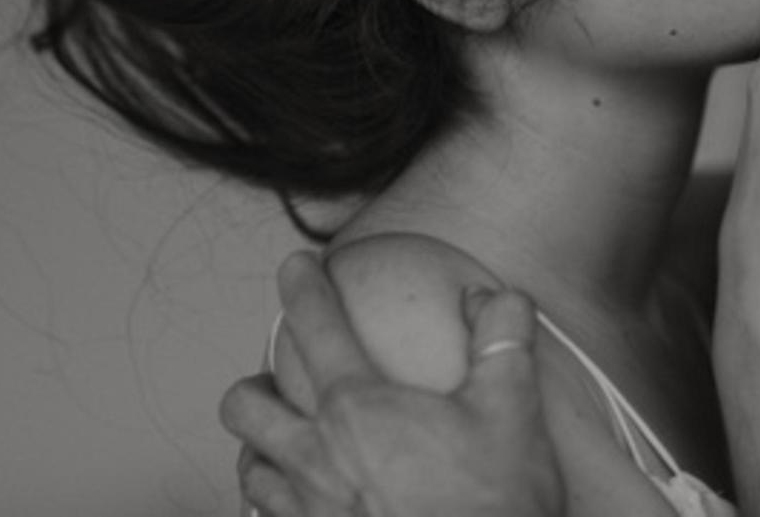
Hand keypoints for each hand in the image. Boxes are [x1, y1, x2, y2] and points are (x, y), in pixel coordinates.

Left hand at [220, 252, 564, 516]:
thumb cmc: (493, 507)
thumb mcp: (514, 413)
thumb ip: (502, 342)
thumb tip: (495, 297)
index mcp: (360, 409)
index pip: (316, 326)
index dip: (302, 286)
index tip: (296, 267)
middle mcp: (317, 457)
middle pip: (245, 404)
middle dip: (254, 384)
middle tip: (279, 382)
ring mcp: (308, 512)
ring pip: (248, 469)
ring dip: (261, 450)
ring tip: (286, 445)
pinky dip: (275, 507)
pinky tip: (301, 505)